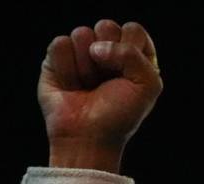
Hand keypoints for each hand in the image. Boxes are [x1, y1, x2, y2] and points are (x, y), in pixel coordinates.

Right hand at [38, 20, 162, 171]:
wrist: (88, 138)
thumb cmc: (119, 115)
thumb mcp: (147, 86)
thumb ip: (134, 54)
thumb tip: (97, 47)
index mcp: (132, 55)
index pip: (133, 30)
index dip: (130, 50)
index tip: (127, 76)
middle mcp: (107, 51)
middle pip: (106, 26)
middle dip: (107, 57)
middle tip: (105, 82)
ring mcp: (81, 53)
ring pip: (82, 33)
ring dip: (86, 67)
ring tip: (87, 86)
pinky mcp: (56, 59)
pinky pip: (61, 44)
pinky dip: (67, 69)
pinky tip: (70, 85)